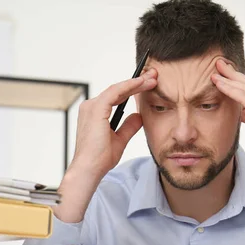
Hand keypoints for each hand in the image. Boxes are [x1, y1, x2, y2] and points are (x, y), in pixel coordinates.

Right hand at [55, 69, 157, 222]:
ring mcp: (91, 107)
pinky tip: (142, 83)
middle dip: (137, 82)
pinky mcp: (96, 109)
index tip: (149, 84)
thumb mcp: (120, 139)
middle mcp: (91, 107)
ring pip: (118, 88)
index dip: (133, 89)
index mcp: (95, 113)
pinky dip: (130, 86)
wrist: (90, 169)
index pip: (117, 96)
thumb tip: (138, 116)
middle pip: (118, 90)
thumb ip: (128, 126)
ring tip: (152, 77)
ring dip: (136, 82)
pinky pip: (116, 92)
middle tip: (153, 75)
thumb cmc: (100, 158)